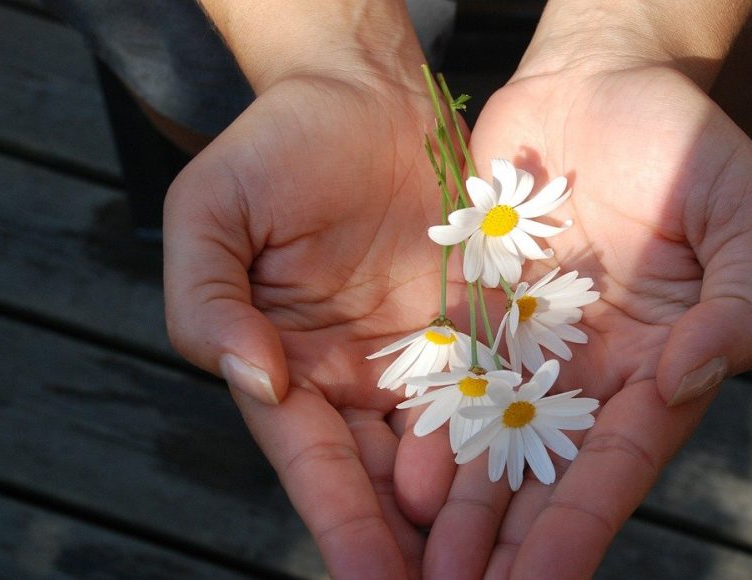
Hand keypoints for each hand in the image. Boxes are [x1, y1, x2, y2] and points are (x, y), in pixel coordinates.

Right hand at [164, 71, 470, 576]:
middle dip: (413, 550)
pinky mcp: (478, 327)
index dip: (344, 526)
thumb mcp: (211, 215)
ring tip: (507, 572)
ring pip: (450, 454)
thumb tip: (255, 382)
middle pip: (386, 481)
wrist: (363, 91)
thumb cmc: (275, 147)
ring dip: (473, 518)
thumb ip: (206, 302)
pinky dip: (518, 441)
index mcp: (289, 368)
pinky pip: (503, 390)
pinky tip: (545, 490)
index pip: (318, 465)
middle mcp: (360, 381)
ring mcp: (424, 359)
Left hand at [419, 41, 751, 579]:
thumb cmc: (686, 142)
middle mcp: (588, 376)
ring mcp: (528, 349)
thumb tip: (681, 382)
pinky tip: (396, 488)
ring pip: (488, 448)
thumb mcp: (746, 212)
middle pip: (544, 481)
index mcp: (658, 367)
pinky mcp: (476, 314)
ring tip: (420, 574)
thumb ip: (741, 304)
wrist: (600, 79)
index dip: (576, 533)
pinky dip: (425, 436)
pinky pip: (446, 382)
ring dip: (458, 517)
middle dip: (507, 550)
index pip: (615, 468)